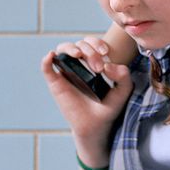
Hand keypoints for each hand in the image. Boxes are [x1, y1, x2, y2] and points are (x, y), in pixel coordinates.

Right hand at [41, 36, 132, 157]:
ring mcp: (66, 72)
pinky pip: (46, 68)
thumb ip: (123, 76)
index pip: (91, 43)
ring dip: (70, 48)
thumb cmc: (108, 107)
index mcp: (93, 62)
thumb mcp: (122, 91)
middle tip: (98, 67)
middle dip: (89, 51)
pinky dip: (46, 60)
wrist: (96, 126)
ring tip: (78, 55)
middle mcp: (78, 64)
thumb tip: (108, 65)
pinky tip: (51, 56)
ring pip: (63, 49)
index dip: (97, 43)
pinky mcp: (55, 83)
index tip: (105, 53)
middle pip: (79, 45)